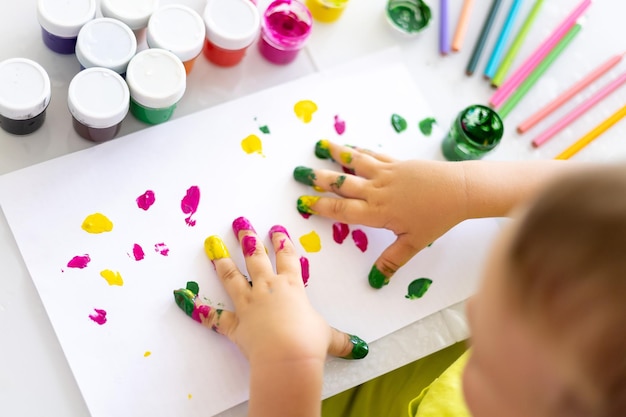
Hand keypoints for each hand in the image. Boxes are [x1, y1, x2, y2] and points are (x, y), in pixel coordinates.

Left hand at [173, 216, 367, 363]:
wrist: (288, 356)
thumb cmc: (309, 342)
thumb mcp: (329, 338)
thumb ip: (341, 340)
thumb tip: (358, 348)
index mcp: (292, 287)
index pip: (288, 258)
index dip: (283, 243)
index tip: (276, 230)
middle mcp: (268, 288)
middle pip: (256, 258)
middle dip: (248, 239)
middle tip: (240, 222)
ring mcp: (248, 304)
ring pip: (232, 276)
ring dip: (221, 259)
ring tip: (212, 243)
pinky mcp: (234, 324)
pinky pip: (211, 316)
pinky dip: (195, 308)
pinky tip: (181, 297)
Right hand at [294, 140, 469, 287]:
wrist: (458, 189)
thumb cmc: (437, 218)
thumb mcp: (413, 244)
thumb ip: (391, 261)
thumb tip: (375, 281)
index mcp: (378, 212)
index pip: (343, 210)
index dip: (322, 207)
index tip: (304, 203)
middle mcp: (377, 191)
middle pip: (343, 184)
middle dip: (319, 179)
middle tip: (299, 173)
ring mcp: (386, 173)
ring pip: (355, 163)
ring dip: (336, 155)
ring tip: (319, 147)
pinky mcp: (396, 163)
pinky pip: (372, 155)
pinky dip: (358, 150)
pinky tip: (349, 146)